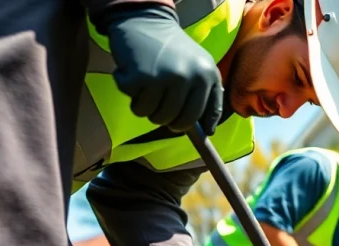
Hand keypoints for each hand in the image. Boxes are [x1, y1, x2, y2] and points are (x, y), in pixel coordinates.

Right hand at [103, 4, 222, 132]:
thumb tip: (207, 133)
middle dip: (166, 119)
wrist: (144, 20)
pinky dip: (130, 95)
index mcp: (208, 75)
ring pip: (155, 116)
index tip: (179, 125)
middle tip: (157, 103)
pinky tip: (133, 75)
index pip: (206, 114)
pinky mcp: (142, 78)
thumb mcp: (197, 66)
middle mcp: (190, 77)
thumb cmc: (171, 48)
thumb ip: (205, 95)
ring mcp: (167, 78)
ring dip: (146, 106)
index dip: (191, 123)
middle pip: (179, 121)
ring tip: (146, 86)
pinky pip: (137, 106)